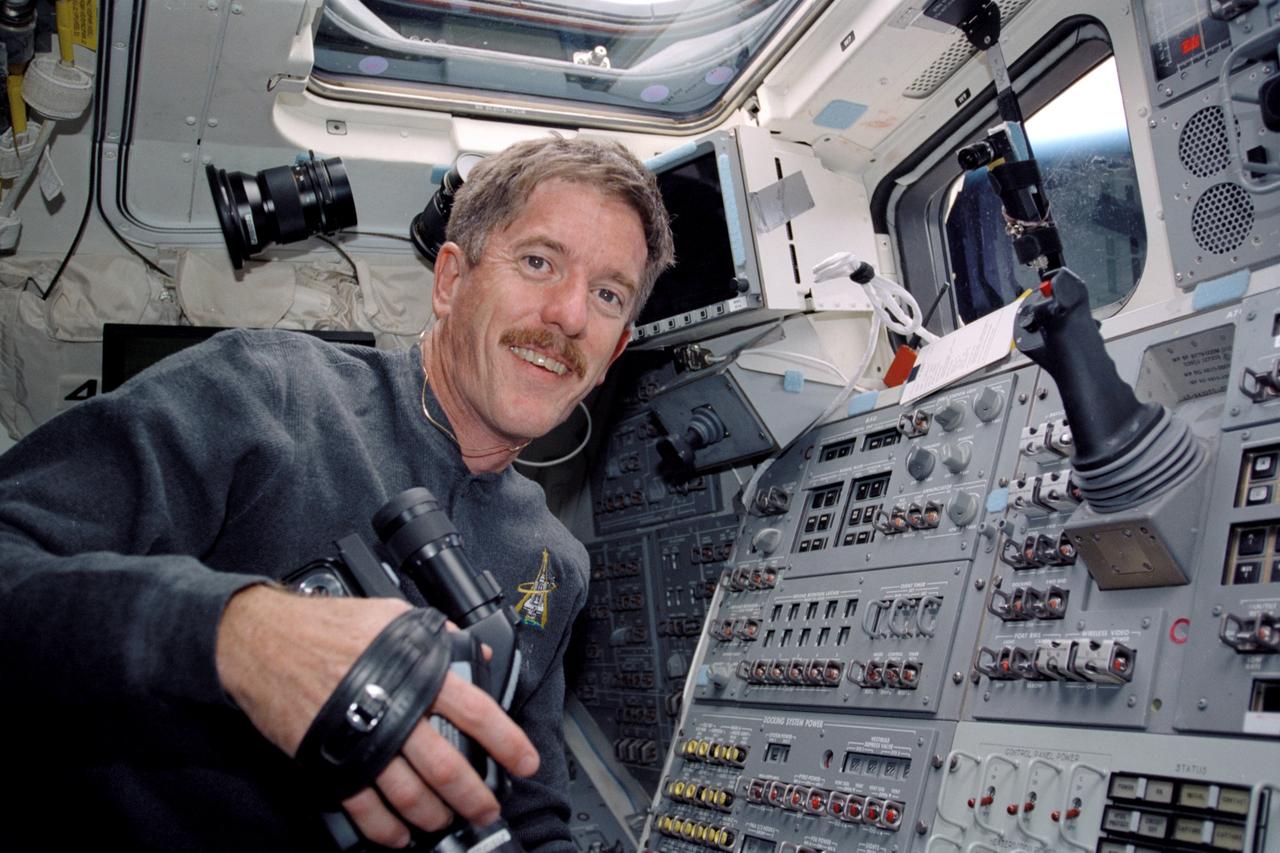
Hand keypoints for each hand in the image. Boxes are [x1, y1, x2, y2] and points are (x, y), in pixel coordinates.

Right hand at [216, 585, 539, 847]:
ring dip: (434, 814)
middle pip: (447, 765)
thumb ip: (438, 635)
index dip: (507, 741)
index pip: (476, 711)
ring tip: (447, 820)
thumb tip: (477, 655)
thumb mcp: (392, 615)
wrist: (262, 640)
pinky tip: (399, 836)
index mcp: (416, 671)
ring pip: (409, 793)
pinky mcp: (330, 761)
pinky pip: (363, 806)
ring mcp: (361, 740)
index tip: (525, 760)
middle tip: (489, 806)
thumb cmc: (326, 625)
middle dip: (474, 793)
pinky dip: (385, 829)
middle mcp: (393, 708)